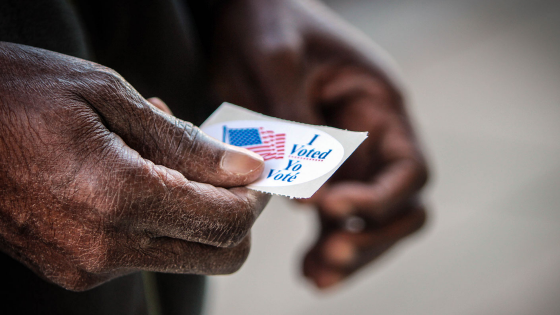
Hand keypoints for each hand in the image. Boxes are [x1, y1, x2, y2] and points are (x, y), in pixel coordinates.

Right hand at [0, 42, 269, 290]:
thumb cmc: (16, 93)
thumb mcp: (108, 95)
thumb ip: (185, 143)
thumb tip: (246, 170)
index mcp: (117, 196)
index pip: (225, 222)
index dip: (255, 198)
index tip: (258, 171)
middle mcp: (104, 246)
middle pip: (217, 254)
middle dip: (237, 215)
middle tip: (227, 169)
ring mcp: (86, 264)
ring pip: (183, 254)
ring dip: (194, 210)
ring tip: (162, 154)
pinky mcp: (74, 268)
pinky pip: (143, 252)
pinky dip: (158, 217)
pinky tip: (137, 173)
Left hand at [209, 0, 427, 288]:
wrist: (245, 12)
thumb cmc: (267, 23)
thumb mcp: (278, 61)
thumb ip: (296, 124)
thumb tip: (307, 192)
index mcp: (378, 105)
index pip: (408, 169)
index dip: (378, 199)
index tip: (330, 208)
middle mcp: (372, 135)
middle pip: (398, 205)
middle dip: (371, 237)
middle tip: (331, 255)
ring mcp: (348, 155)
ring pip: (367, 219)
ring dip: (348, 251)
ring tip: (315, 276)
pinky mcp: (319, 168)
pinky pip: (333, 214)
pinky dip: (324, 243)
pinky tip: (307, 268)